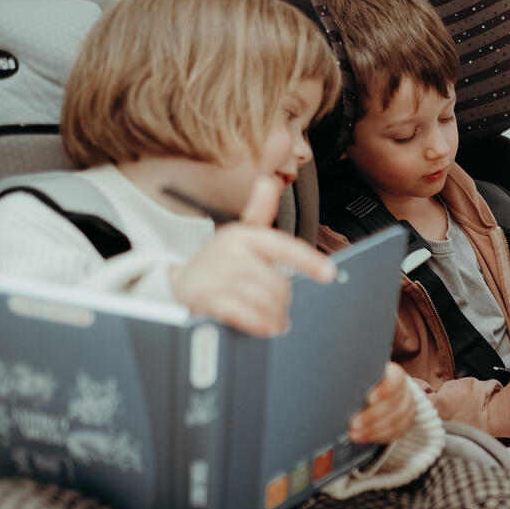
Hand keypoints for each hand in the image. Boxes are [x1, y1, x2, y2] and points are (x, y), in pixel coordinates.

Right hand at [170, 177, 335, 335]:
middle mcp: (232, 253)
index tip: (329, 273)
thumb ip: (260, 211)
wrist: (180, 282)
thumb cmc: (218, 258)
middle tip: (280, 305)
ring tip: (276, 318)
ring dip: (276, 316)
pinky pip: (247, 316)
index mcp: (245, 235)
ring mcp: (220, 277)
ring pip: (267, 303)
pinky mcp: (210, 300)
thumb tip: (268, 182)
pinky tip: (267, 326)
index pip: (284, 247)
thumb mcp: (240, 233)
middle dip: (284, 301)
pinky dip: (261, 325)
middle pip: (280, 285)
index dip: (309, 261)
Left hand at [349, 362, 414, 443]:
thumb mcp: (361, 376)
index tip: (369, 399)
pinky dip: (376, 436)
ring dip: (371, 430)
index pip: (396, 379)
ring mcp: (405, 408)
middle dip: (371, 416)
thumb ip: (355, 379)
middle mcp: (403, 390)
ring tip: (353, 434)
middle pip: (393, 404)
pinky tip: (361, 437)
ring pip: (394, 421)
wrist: (382, 393)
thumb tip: (336, 383)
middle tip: (354, 424)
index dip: (385, 390)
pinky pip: (393, 432)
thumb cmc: (366, 383)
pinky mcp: (403, 423)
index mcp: (394, 374)